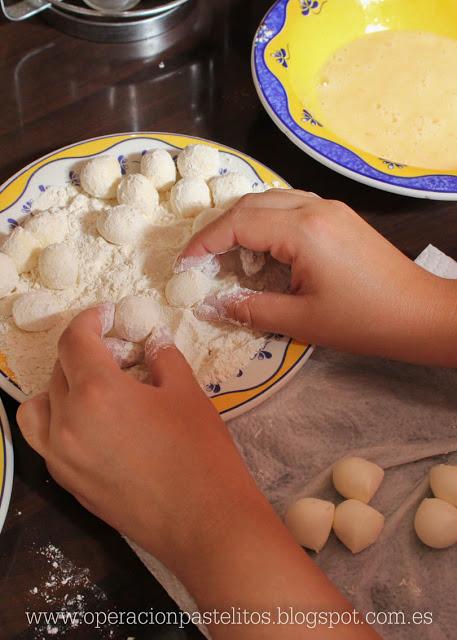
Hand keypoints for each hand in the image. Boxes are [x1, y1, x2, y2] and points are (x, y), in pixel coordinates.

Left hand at [16, 305, 379, 638]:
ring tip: (91, 388)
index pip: (75, 341)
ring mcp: (61, 457)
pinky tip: (94, 424)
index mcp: (95, 391)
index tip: (107, 314)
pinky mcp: (69, 483)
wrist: (204, 522)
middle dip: (83, 352)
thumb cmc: (200, 451)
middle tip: (117, 353)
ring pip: (38, 408)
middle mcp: (66, 422)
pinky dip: (60, 421)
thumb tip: (152, 342)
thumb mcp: (187, 393)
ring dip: (58, 388)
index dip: (89, 319)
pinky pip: (47, 441)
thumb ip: (163, 358)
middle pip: (58, 371)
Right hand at [179, 190, 456, 365]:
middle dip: (218, 228)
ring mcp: (329, 207)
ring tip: (226, 253)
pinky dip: (266, 220)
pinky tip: (262, 246)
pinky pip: (290, 205)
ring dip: (242, 221)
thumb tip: (209, 306)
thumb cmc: (363, 321)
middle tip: (200, 259)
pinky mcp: (338, 215)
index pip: (238, 223)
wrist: (419, 313)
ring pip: (270, 199)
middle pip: (250, 203)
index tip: (184, 264)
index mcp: (303, 230)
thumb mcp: (301, 321)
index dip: (204, 242)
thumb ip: (250, 309)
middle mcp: (314, 207)